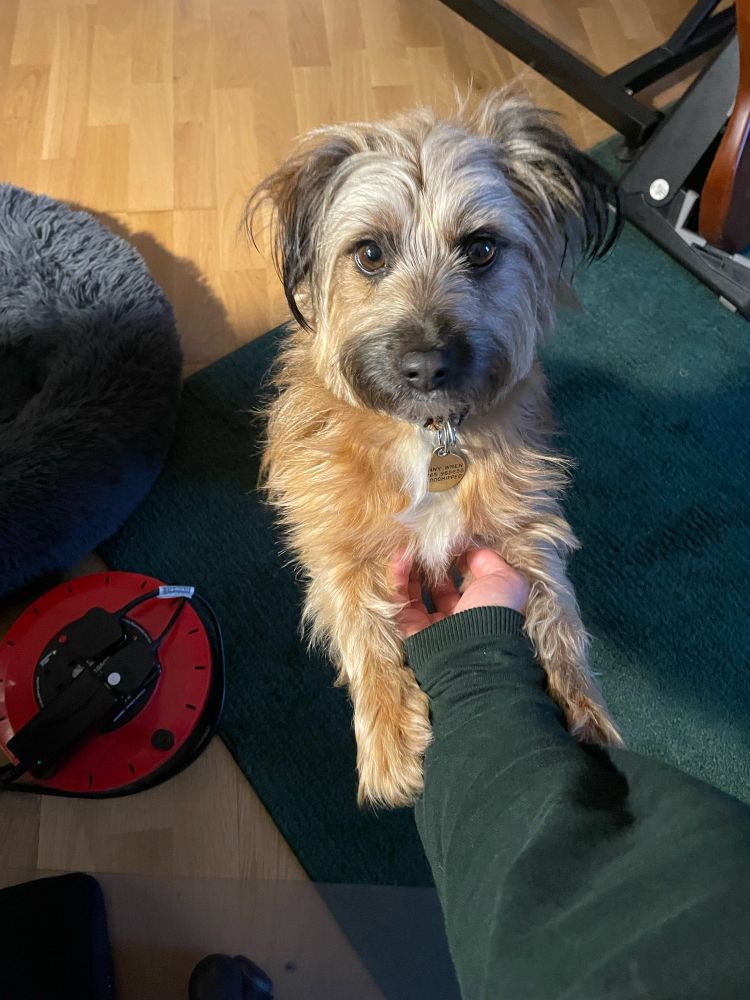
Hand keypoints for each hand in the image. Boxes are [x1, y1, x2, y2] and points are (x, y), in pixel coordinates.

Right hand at [392, 548, 530, 638]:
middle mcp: (455, 620)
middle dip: (428, 567)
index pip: (460, 585)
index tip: (445, 545)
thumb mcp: (506, 579)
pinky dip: (398, 580)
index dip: (452, 564)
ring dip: (409, 570)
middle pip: (435, 589)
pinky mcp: (411, 630)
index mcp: (479, 610)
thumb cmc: (493, 612)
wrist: (475, 647)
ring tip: (407, 549)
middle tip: (423, 547)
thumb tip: (472, 551)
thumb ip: (490, 561)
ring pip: (415, 595)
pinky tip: (400, 560)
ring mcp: (431, 626)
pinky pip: (400, 603)